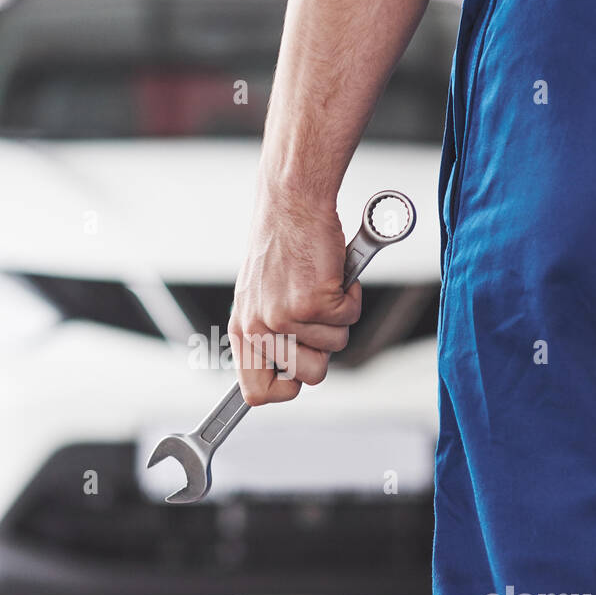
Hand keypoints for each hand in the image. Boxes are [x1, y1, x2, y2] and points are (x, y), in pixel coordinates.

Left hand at [228, 185, 361, 405]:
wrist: (292, 203)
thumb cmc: (283, 244)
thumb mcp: (261, 295)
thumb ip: (270, 334)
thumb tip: (293, 373)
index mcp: (243, 328)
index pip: (255, 391)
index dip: (283, 390)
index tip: (296, 379)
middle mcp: (259, 327)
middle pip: (309, 376)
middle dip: (324, 350)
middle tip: (319, 317)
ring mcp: (285, 317)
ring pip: (335, 348)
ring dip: (339, 318)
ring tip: (322, 286)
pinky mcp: (313, 302)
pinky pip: (349, 318)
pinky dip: (352, 296)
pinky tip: (333, 275)